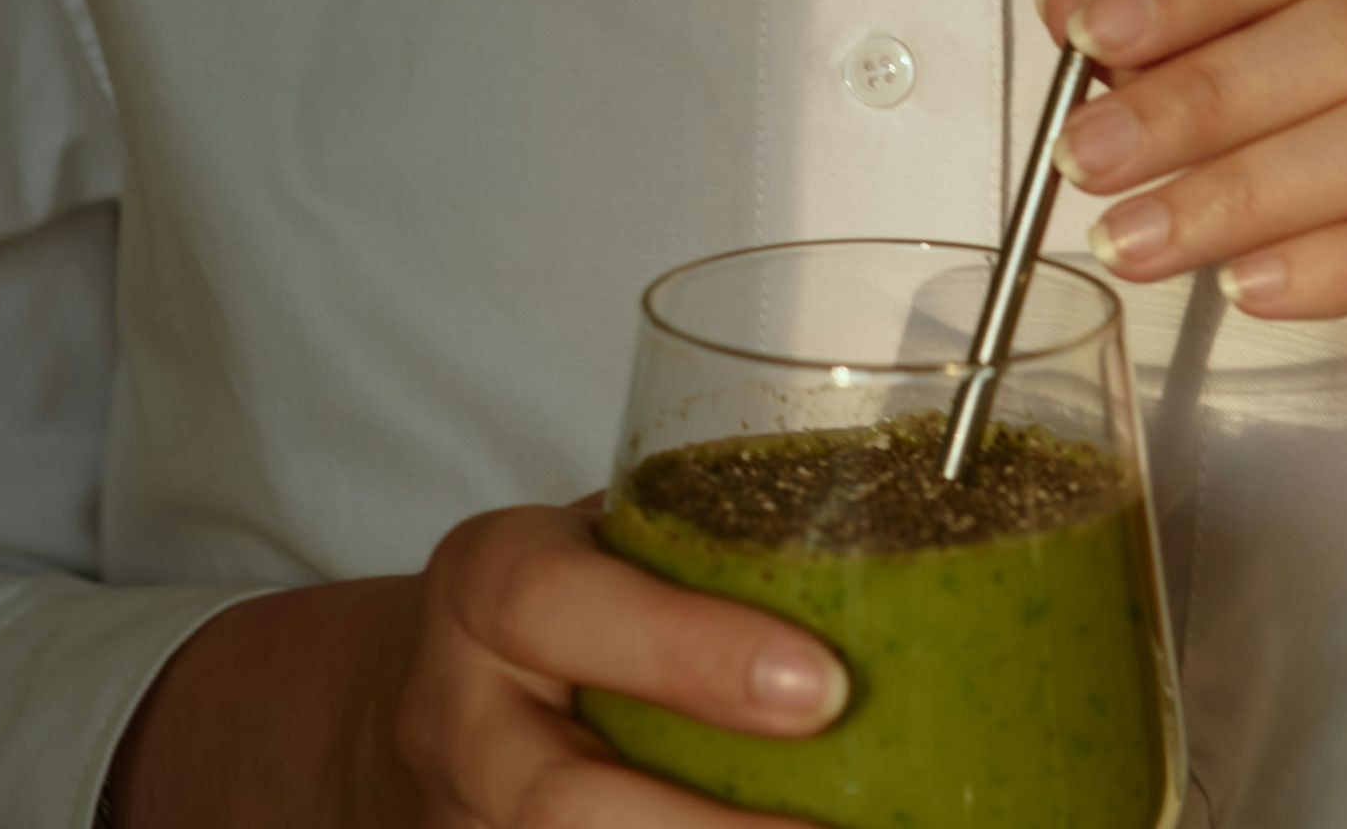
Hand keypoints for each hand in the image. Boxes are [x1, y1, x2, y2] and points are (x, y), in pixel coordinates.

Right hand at [108, 498, 843, 826]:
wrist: (430, 700)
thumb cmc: (569, 605)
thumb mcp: (608, 546)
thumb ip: (717, 554)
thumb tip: (916, 550)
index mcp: (492, 585)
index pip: (557, 604)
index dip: (690, 654)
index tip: (824, 688)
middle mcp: (459, 716)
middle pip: (561, 801)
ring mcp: (464, 821)